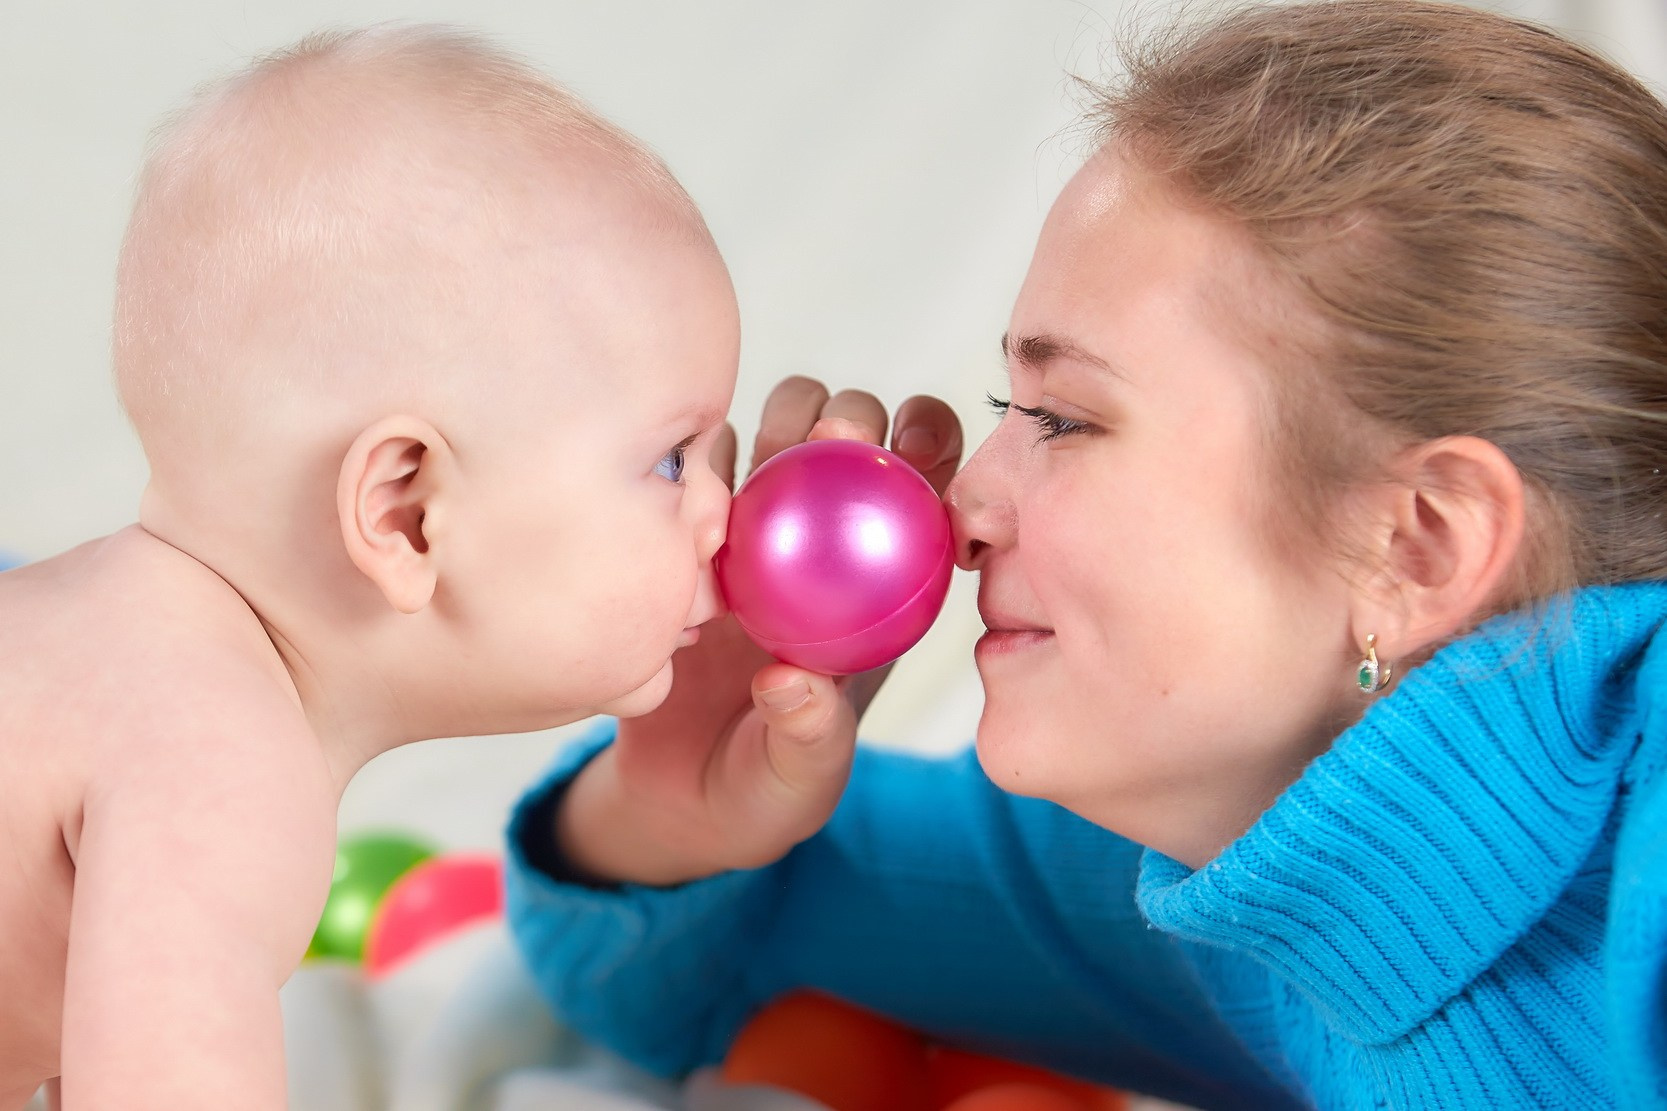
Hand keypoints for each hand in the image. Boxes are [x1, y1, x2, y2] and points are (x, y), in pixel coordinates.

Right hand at [556, 377, 963, 884]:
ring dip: (775, 423)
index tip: (911, 447)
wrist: (678, 798)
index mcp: (877, 585)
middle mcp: (822, 540)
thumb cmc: (765, 787)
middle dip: (850, 413)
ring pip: (777, 430)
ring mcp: (756, 531)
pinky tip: (690, 499)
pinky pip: (696, 471)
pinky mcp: (688, 533)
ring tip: (756, 467)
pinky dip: (697, 465)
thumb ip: (807, 733)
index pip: (924, 488)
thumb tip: (788, 681)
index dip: (932, 445)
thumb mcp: (800, 774)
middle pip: (851, 434)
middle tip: (826, 439)